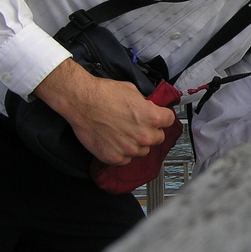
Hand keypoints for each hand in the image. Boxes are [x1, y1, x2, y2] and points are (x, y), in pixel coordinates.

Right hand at [34, 58, 176, 165]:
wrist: (81, 101)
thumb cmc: (104, 93)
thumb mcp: (134, 92)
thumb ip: (146, 105)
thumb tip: (149, 109)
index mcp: (152, 117)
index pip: (169, 120)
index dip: (162, 117)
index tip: (159, 118)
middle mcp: (144, 136)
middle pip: (158, 138)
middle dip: (150, 132)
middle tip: (138, 125)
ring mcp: (129, 149)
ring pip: (143, 151)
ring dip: (137, 144)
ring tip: (124, 133)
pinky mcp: (114, 157)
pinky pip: (126, 160)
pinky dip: (121, 153)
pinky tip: (114, 142)